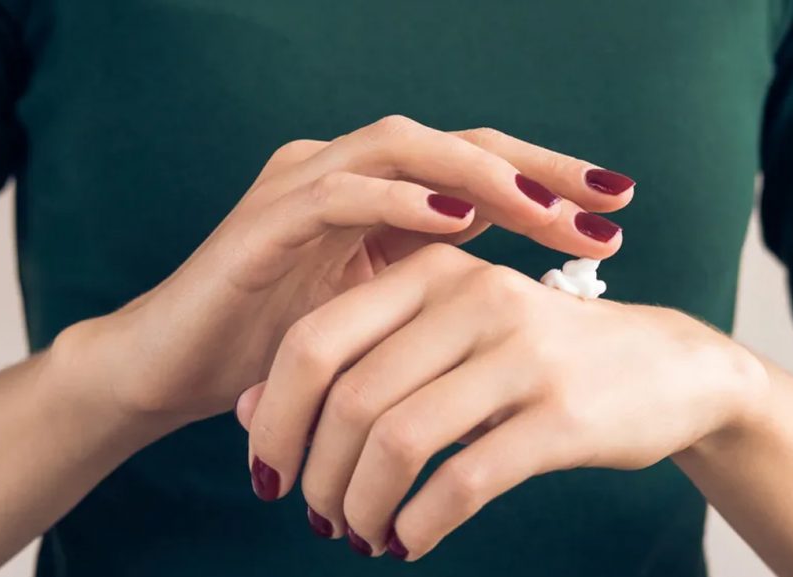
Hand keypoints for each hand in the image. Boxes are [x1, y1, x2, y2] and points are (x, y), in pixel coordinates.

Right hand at [54, 115, 632, 426]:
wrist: (177, 368)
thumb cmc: (279, 344)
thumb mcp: (377, 311)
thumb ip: (431, 280)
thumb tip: (514, 283)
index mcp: (376, 193)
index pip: (474, 168)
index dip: (545, 181)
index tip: (615, 211)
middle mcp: (343, 171)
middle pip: (456, 144)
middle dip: (536, 169)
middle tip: (608, 199)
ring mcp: (301, 185)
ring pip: (404, 149)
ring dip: (482, 175)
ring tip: (549, 205)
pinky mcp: (263, 219)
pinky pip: (340, 192)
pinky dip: (399, 199)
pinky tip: (456, 218)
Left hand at [237, 243, 767, 558]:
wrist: (668, 367)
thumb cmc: (534, 357)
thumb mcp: (444, 340)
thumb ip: (352, 362)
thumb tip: (246, 411)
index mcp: (432, 271)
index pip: (315, 340)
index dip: (274, 415)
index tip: (267, 471)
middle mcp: (471, 298)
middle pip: (350, 396)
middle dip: (314, 471)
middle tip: (312, 515)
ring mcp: (520, 354)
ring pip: (398, 441)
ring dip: (358, 504)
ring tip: (356, 533)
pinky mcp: (562, 414)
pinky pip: (463, 480)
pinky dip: (418, 523)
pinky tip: (407, 542)